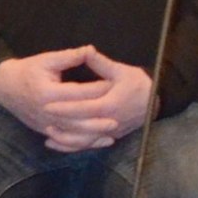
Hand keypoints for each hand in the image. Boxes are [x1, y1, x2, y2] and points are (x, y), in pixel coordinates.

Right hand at [0, 48, 115, 149]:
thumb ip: (69, 57)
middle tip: (118, 117)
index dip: (96, 90)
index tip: (113, 87)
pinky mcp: (44, 131)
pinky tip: (95, 142)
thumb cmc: (28, 70)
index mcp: (48, 92)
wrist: (5, 87)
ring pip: (71, 133)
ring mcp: (45, 124)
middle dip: (97, 119)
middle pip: (76, 118)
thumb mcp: (47, 59)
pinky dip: (81, 143)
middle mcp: (47, 112)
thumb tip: (90, 50)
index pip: (77, 93)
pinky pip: (65, 140)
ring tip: (111, 133)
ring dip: (91, 135)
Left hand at [38, 47, 153, 149]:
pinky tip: (58, 143)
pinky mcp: (109, 137)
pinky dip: (71, 147)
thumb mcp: (120, 70)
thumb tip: (86, 50)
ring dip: (64, 138)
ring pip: (83, 141)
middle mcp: (108, 122)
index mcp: (109, 104)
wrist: (155, 100)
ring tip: (48, 133)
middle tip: (42, 117)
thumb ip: (100, 63)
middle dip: (60, 123)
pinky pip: (87, 145)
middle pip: (79, 126)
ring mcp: (109, 132)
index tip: (47, 104)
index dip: (64, 107)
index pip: (82, 108)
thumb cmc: (138, 83)